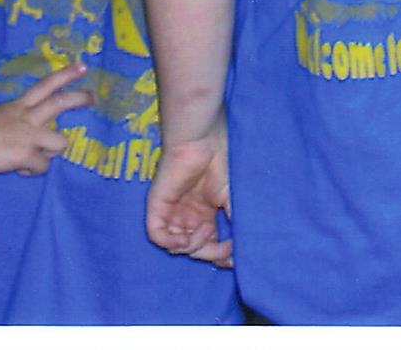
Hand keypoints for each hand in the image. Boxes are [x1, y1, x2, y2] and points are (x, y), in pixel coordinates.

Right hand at [0, 62, 89, 175]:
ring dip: (53, 152)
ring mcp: (30, 136)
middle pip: (61, 102)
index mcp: (20, 106)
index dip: (66, 75)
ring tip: (40, 156)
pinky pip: (42, 166)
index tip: (83, 67)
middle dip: (80, 99)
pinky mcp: (26, 154)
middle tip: (92, 98)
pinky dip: (33, 171)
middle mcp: (29, 117)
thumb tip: (21, 136)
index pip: (46, 85)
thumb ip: (14, 122)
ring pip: (61, 143)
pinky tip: (21, 170)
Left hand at [146, 131, 232, 267]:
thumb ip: (235, 222)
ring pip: (176, 246)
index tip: (235, 259)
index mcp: (205, 215)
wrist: (203, 142)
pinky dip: (170, 242)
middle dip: (211, 254)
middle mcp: (187, 217)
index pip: (209, 245)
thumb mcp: (233, 198)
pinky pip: (157, 235)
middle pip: (194, 249)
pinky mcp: (157, 207)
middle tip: (227, 248)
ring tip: (207, 231)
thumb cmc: (219, 164)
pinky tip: (185, 238)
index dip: (220, 256)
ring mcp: (172, 213)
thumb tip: (243, 248)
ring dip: (194, 247)